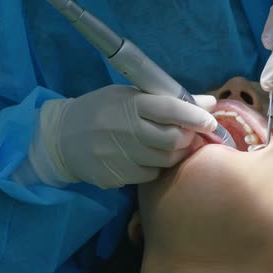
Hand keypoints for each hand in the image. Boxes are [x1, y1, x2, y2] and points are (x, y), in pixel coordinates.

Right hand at [30, 85, 216, 188]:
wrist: (62, 138)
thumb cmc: (102, 111)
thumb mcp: (130, 96)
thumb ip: (170, 100)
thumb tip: (210, 103)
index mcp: (130, 104)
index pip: (171, 109)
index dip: (195, 117)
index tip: (210, 121)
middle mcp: (126, 130)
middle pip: (173, 140)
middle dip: (187, 138)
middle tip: (187, 134)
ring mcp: (120, 156)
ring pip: (165, 161)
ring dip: (174, 154)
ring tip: (166, 145)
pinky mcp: (116, 176)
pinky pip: (149, 175)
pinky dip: (155, 167)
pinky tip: (145, 157)